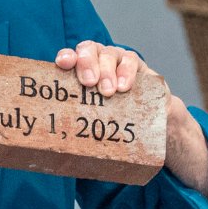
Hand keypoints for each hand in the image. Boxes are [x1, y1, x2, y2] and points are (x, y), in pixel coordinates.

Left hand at [56, 41, 207, 208]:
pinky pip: (132, 61)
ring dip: (107, 70)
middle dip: (87, 63)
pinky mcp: (139, 67)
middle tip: (89, 83)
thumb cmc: (115, 120)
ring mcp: (119, 60)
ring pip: (110, 53)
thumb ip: (80, 128)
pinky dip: (126, 72)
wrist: (152, 121)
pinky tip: (124, 86)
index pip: (70, 56)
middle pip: (89, 50)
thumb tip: (55, 159)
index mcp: (81, 71)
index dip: (66, 56)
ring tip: (108, 91)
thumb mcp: (96, 121)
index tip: (62, 64)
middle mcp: (98, 60)